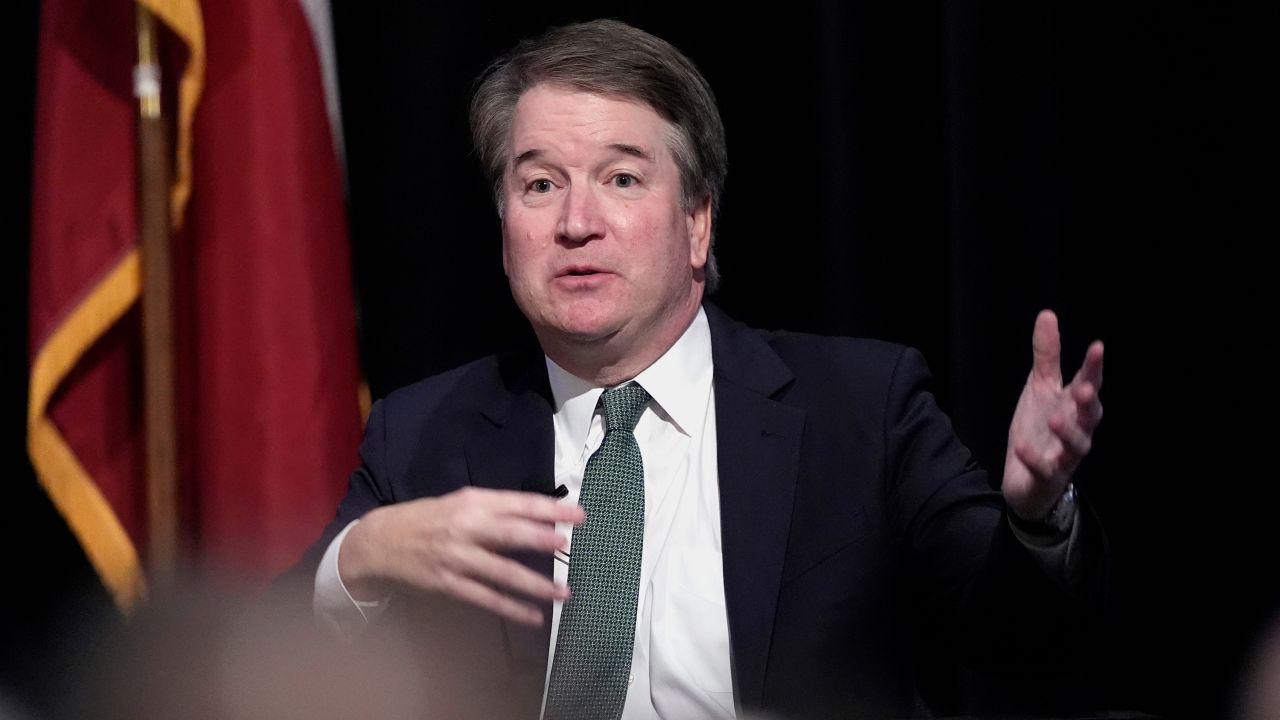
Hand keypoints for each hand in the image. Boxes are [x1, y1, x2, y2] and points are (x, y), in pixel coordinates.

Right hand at [338, 486, 584, 625]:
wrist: (380, 541)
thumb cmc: (427, 518)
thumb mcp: (460, 503)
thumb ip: (495, 511)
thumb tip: (537, 519)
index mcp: (473, 503)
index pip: (518, 504)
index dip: (550, 509)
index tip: (578, 515)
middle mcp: (466, 528)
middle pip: (511, 533)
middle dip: (543, 539)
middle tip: (569, 545)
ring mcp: (457, 558)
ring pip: (502, 572)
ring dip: (535, 583)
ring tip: (563, 592)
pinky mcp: (448, 584)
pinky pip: (486, 598)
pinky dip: (511, 608)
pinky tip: (533, 616)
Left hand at [1003, 310, 1103, 521]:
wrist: (1026, 477)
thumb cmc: (1040, 428)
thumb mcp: (1041, 387)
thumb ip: (1047, 355)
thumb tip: (1047, 314)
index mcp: (1075, 406)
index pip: (1089, 383)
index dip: (1094, 367)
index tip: (1097, 347)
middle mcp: (1076, 430)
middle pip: (1090, 416)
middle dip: (1089, 402)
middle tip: (1084, 388)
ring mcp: (1064, 456)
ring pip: (1076, 446)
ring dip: (1068, 432)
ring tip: (1055, 417)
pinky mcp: (1047, 476)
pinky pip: (1044, 468)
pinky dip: (1035, 458)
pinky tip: (1021, 446)